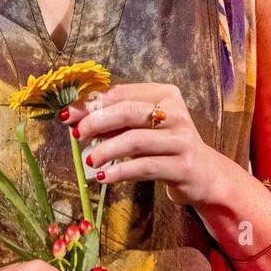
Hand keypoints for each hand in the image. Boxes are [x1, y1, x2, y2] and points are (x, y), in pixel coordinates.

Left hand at [58, 82, 221, 206]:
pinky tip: (103, 177)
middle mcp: (176, 112)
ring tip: (90, 159)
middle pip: (128, 112)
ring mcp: (182, 139)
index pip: (122, 93)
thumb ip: (113, 120)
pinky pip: (144, 167)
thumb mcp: (141, 127)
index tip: (68, 115)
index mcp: (165, 93)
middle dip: (97, 121)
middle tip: (78, 134)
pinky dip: (119, 172)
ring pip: (135, 140)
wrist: (202, 173)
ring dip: (106, 150)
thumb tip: (74, 116)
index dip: (92, 103)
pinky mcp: (183, 166)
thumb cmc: (164, 145)